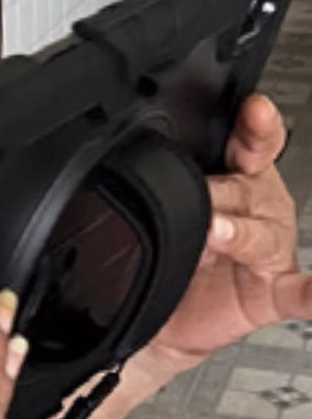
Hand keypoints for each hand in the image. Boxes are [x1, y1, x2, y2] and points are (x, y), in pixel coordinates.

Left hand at [149, 93, 311, 366]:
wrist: (171, 308)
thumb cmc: (176, 246)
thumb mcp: (166, 207)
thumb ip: (158, 184)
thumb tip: (125, 164)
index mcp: (238, 177)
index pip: (251, 144)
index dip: (255, 126)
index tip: (256, 109)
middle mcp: (260, 208)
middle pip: (245, 189)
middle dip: (218, 190)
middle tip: (196, 191)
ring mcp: (269, 250)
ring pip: (259, 235)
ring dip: (239, 233)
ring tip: (219, 232)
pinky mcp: (273, 292)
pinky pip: (294, 293)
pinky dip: (306, 293)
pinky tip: (311, 293)